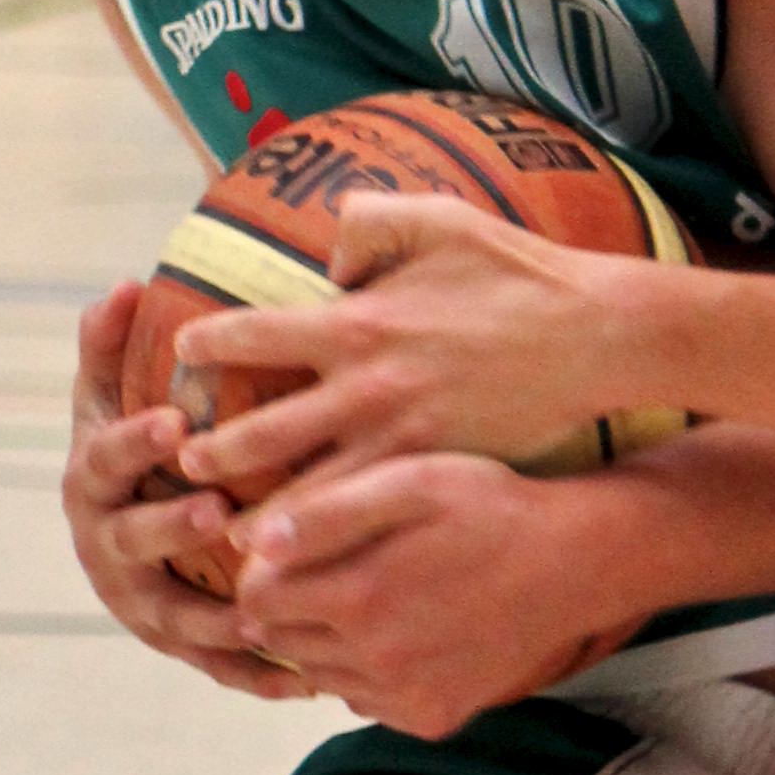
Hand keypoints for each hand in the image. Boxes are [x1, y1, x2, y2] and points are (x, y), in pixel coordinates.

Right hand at [62, 284, 319, 700]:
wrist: (128, 538)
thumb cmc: (134, 449)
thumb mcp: (109, 395)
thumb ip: (112, 345)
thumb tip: (124, 286)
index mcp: (92, 482)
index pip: (105, 459)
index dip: (133, 443)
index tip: (173, 423)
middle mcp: (107, 548)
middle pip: (132, 542)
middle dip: (170, 530)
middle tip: (216, 514)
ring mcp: (140, 603)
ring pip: (175, 618)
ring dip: (217, 617)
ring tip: (265, 612)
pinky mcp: (178, 646)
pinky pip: (217, 667)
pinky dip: (258, 677)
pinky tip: (306, 682)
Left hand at [173, 197, 665, 492]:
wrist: (594, 337)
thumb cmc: (518, 272)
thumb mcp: (437, 219)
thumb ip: (367, 224)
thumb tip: (325, 254)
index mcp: (356, 322)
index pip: (253, 335)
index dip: (208, 346)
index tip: (181, 355)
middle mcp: (365, 388)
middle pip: (262, 433)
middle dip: (214, 454)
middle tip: (180, 465)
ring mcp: (399, 439)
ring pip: (306, 493)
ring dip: (261, 516)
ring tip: (228, 534)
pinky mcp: (434, 472)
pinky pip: (366, 515)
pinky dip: (328, 538)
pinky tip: (309, 555)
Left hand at [229, 453, 634, 736]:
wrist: (576, 565)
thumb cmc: (492, 508)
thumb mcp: (411, 483)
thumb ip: (327, 512)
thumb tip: (253, 540)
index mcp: (358, 598)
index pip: (255, 602)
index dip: (261, 573)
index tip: (285, 551)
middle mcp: (374, 661)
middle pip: (281, 643)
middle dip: (288, 609)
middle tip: (325, 572)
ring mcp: (403, 698)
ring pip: (320, 676)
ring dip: (325, 643)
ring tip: (367, 599)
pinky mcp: (431, 719)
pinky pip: (366, 702)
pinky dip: (368, 673)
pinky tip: (403, 633)